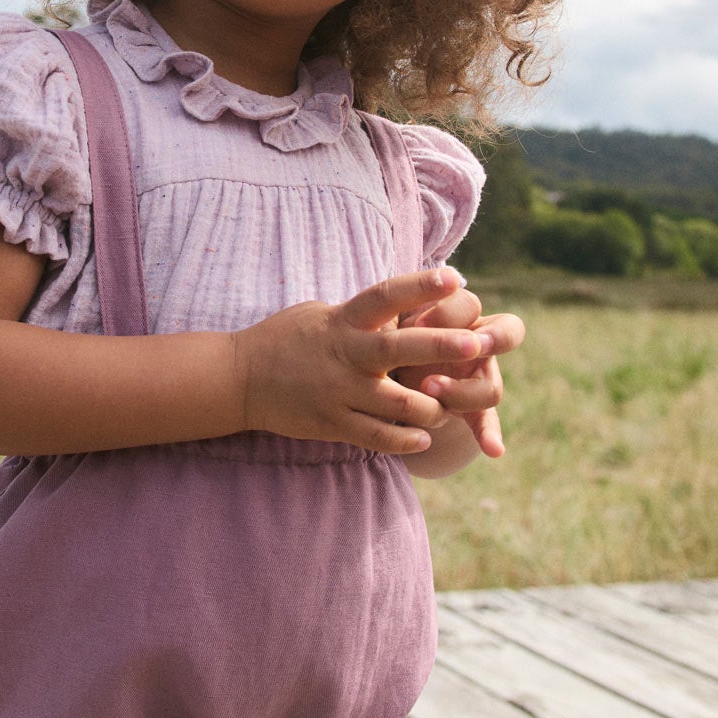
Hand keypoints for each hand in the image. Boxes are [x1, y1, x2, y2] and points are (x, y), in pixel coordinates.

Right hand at [234, 268, 494, 454]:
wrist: (240, 379)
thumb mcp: (320, 313)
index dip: (420, 285)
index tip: (454, 277)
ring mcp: (340, 392)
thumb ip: (360, 312)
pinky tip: (424, 439)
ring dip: (433, 406)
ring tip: (450, 407)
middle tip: (477, 344)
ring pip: (400, 403)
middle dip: (441, 346)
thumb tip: (402, 300)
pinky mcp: (333, 424)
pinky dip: (405, 440)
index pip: (385, 295)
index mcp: (344, 321)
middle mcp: (346, 354)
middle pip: (400, 347)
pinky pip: (378, 437)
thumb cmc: (285, 339)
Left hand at [394, 280, 524, 457]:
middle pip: (506, 334)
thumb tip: (408, 321)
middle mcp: (476, 344)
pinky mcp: (471, 410)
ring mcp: (477, 378)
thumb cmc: (386, 335)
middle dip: (492, 339)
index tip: (417, 325)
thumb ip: (401, 317)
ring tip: (430, 390)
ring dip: (462, 390)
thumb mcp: (391, 320)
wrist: (384, 368)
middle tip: (471, 345)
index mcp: (456, 315)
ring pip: (490, 386)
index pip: (470, 304)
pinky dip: (490, 436)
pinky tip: (493, 449)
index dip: (449, 312)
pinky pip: (486, 422)